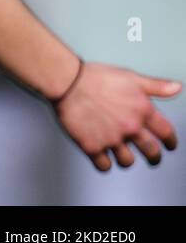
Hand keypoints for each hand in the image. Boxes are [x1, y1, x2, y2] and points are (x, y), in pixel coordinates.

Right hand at [53, 62, 179, 169]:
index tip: (169, 145)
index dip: (170, 141)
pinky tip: (103, 158)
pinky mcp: (92, 146)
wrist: (67, 82)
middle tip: (153, 158)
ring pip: (127, 161)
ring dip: (127, 159)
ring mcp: (111, 139)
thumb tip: (177, 88)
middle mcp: (130, 128)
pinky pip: (104, 165)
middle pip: (151, 152)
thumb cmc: (95, 77)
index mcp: (142, 111)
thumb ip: (156, 85)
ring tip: (123, 156)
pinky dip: (105, 163)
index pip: (166, 132)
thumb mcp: (130, 77)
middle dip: (154, 157)